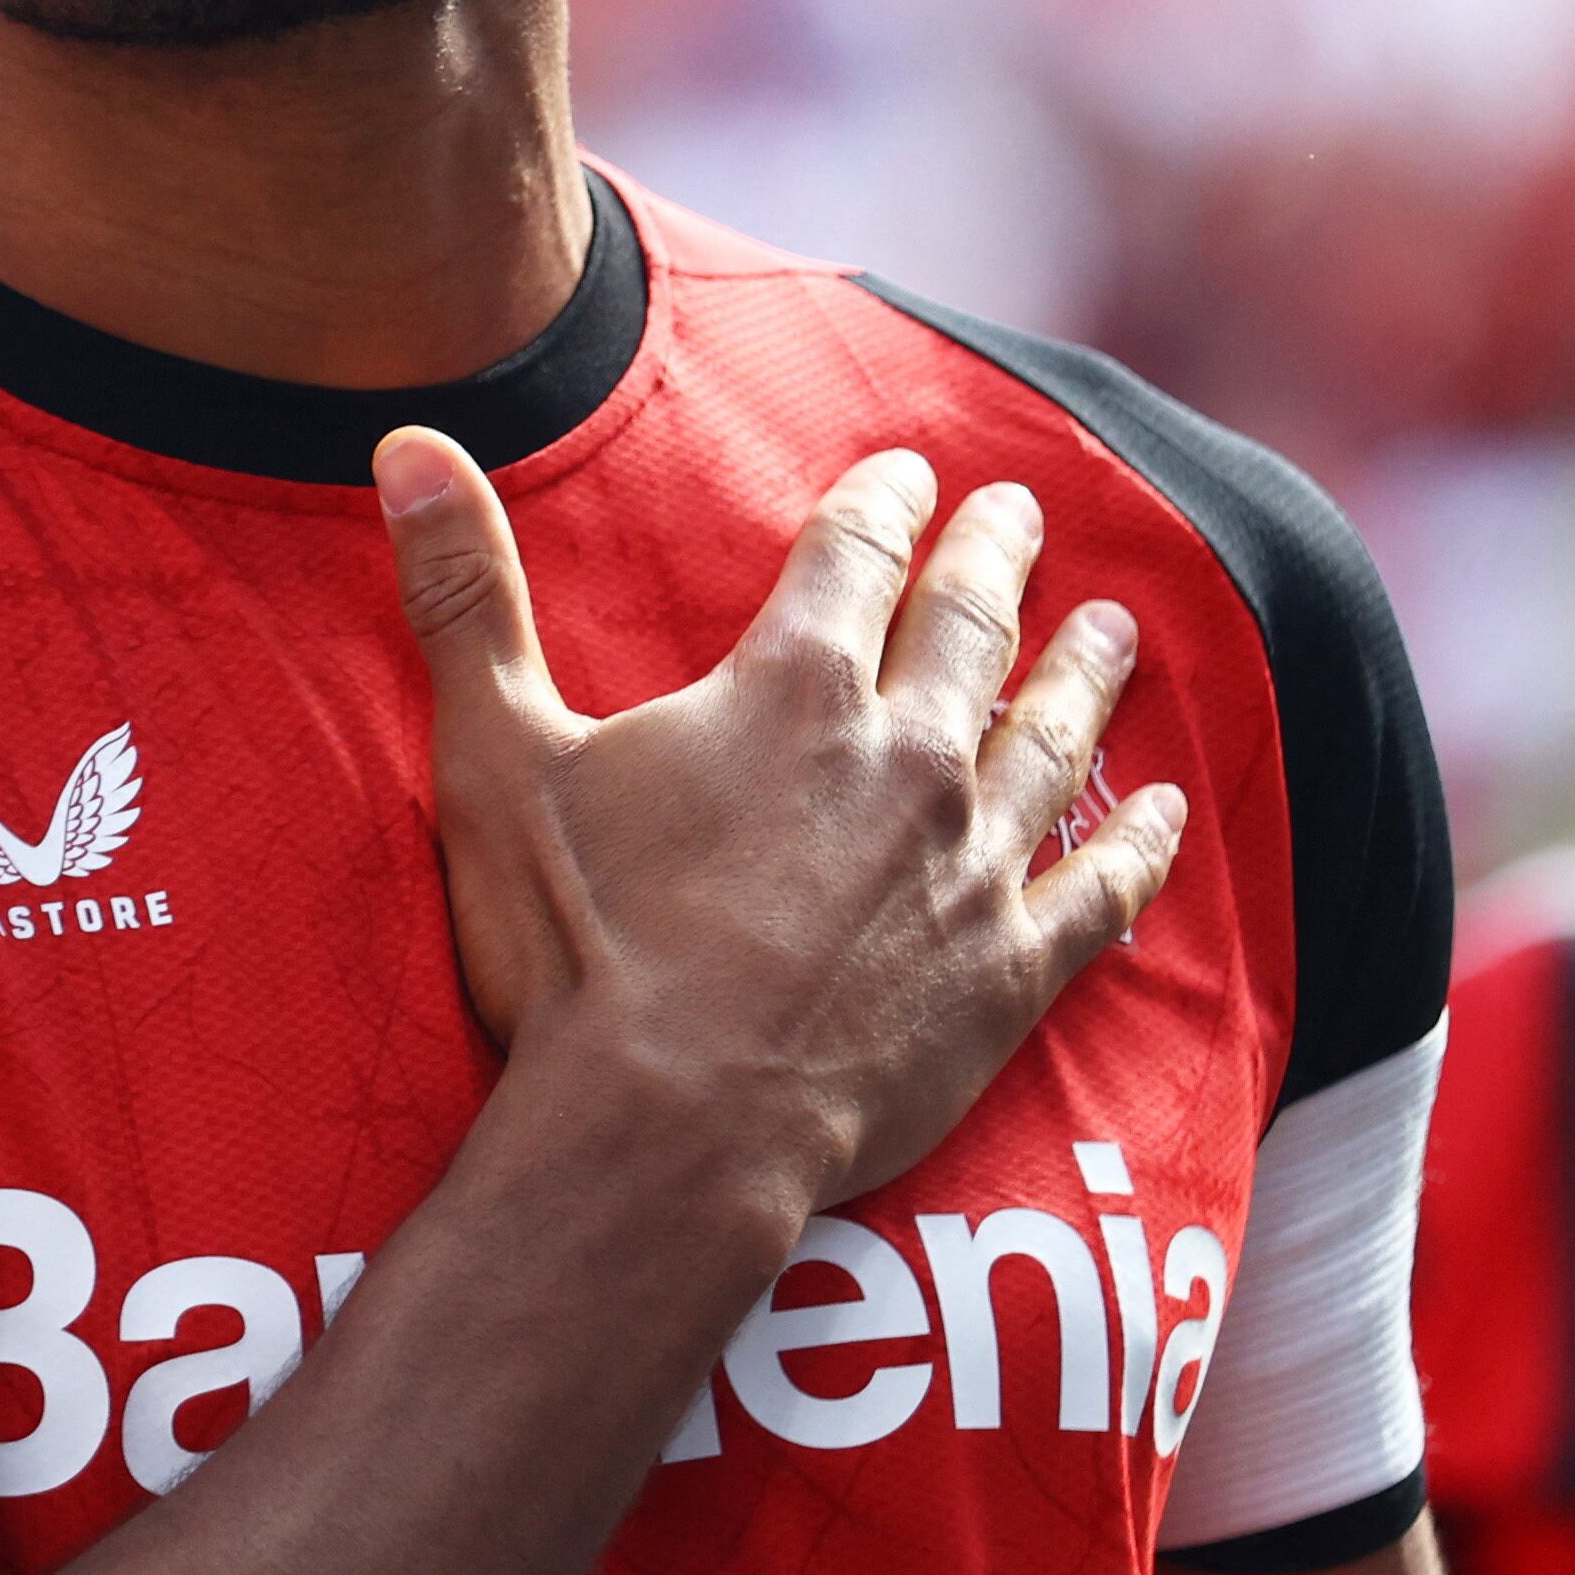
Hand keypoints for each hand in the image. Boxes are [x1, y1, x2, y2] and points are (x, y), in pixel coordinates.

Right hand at [373, 426, 1186, 1207]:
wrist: (669, 1131)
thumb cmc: (574, 949)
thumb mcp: (494, 753)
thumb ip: (462, 594)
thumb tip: (404, 443)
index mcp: (792, 689)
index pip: (856, 557)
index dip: (884, 504)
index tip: (911, 471)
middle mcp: (905, 755)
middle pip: (970, 628)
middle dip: (997, 559)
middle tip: (1022, 511)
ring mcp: (969, 866)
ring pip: (1053, 739)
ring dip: (1085, 674)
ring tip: (1118, 625)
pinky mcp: (1008, 973)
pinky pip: (1099, 891)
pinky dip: (1139, 845)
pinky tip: (1170, 809)